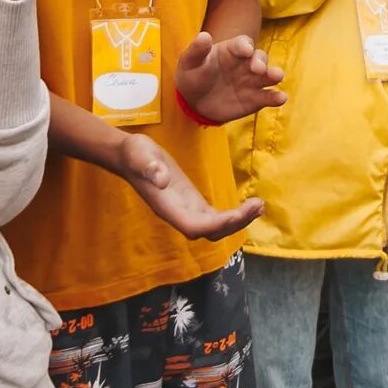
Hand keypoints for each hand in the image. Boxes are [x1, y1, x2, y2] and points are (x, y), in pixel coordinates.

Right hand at [116, 131, 263, 239]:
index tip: (237, 214)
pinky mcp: (192, 202)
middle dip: (235, 224)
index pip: (195, 226)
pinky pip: (214, 217)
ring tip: (259, 206)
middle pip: (210, 232)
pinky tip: (248, 205)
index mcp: (167, 208)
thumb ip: (149, 167)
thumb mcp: (139, 155)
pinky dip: (232, 214)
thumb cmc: (134, 155)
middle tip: (258, 206)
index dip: (216, 225)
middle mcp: (178, 214)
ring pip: (215, 227)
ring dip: (238, 221)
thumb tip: (161, 178)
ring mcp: (186, 210)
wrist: (129, 155)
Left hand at [175, 30, 284, 121]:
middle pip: (259, 57)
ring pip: (268, 75)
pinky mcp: (256, 99)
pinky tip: (281, 98)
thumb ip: (197, 50)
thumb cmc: (193, 74)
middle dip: (260, 61)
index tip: (245, 51)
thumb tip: (203, 36)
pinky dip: (276, 97)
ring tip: (277, 76)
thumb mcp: (190, 62)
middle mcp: (246, 63)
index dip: (245, 46)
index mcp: (232, 50)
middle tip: (257, 68)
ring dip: (274, 74)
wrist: (194, 101)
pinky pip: (268, 96)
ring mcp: (252, 81)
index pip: (243, 43)